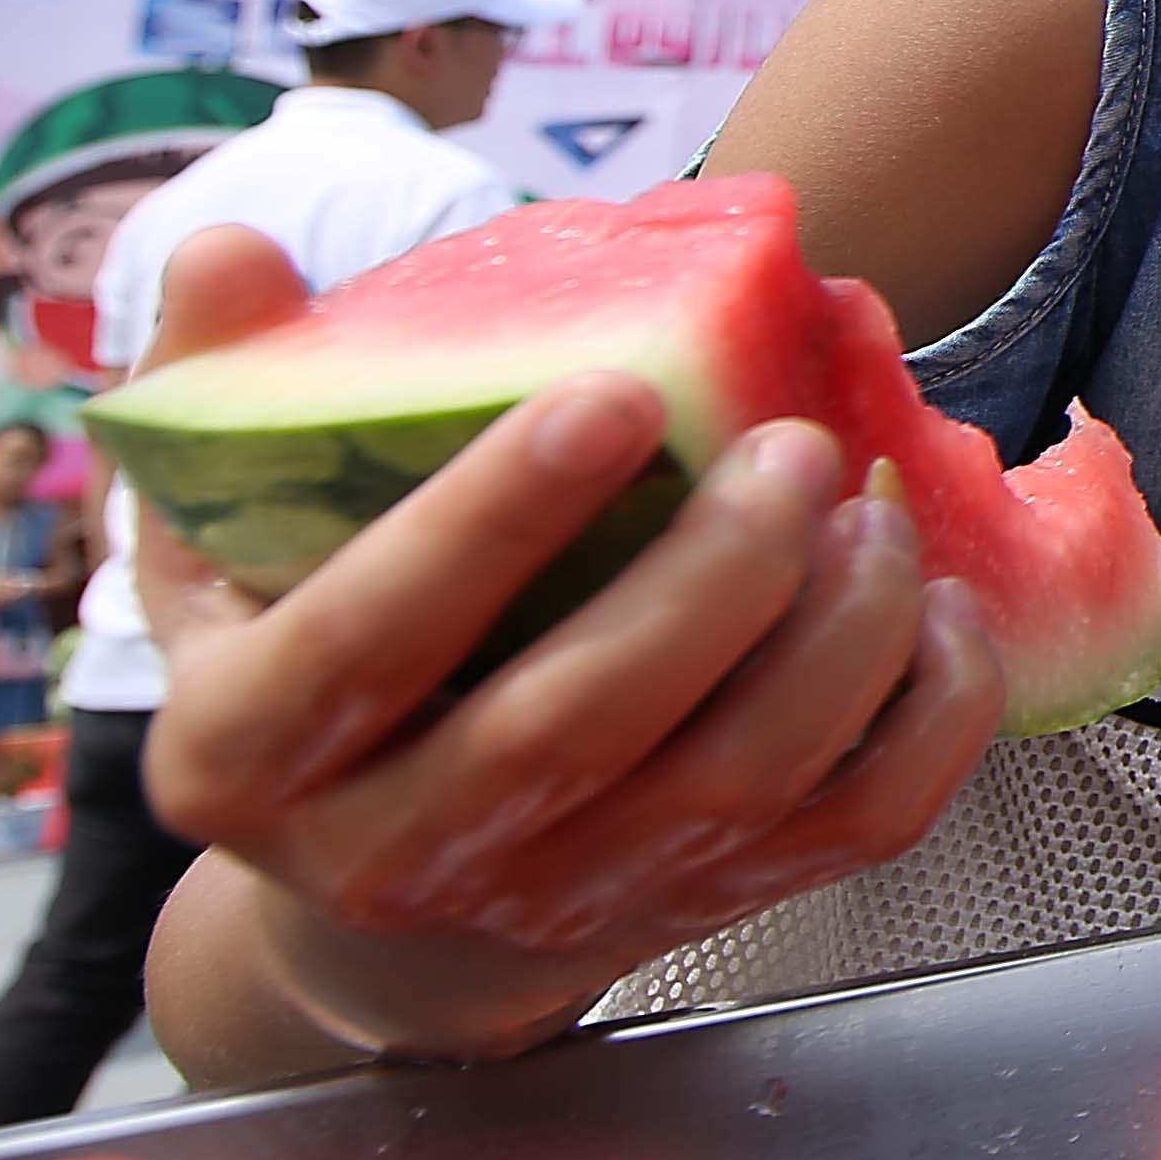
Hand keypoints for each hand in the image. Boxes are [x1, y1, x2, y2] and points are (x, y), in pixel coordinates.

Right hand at [131, 226, 1004, 1059]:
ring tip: (875, 507)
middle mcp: (391, 855)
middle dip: (708, 575)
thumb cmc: (318, 659)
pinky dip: (922, 723)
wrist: (390, 908)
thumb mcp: (220, 544)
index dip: (488, 516)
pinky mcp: (699, 910)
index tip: (614, 391)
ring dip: (833, 636)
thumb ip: (226, 393)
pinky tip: (940, 611)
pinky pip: (848, 830)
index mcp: (245, 753)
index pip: (362, 641)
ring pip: (726, 782)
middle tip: (795, 445)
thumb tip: (226, 249)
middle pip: (569, 726)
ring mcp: (557, 898)